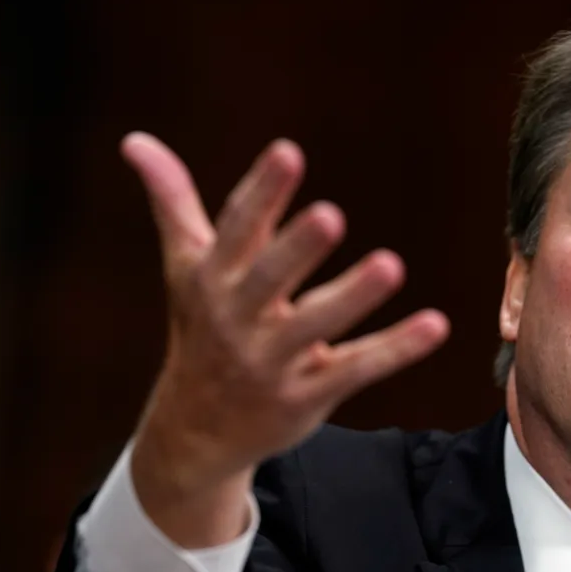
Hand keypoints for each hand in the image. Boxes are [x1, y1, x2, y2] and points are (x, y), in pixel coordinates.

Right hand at [122, 133, 448, 545]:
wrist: (195, 432)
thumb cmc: (200, 332)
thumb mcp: (185, 268)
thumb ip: (172, 203)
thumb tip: (134, 139)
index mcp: (212, 280)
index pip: (237, 230)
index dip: (262, 192)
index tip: (288, 152)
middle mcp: (238, 320)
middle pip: (268, 279)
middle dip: (296, 249)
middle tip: (331, 216)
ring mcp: (272, 362)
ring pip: (316, 326)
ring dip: (352, 296)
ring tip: (392, 265)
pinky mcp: (307, 395)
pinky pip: (355, 369)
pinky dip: (396, 349)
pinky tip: (436, 324)